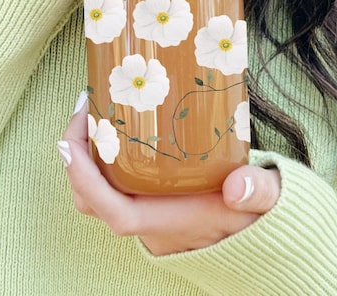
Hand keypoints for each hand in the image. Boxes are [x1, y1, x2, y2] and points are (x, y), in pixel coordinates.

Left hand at [59, 97, 280, 255]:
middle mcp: (148, 221)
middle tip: (85, 106)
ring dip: (87, 153)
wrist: (256, 231)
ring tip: (97, 109)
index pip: (113, 211)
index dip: (85, 179)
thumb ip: (259, 191)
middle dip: (77, 155)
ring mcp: (145, 212)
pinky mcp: (148, 201)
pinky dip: (103, 156)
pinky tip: (118, 124)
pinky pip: (112, 182)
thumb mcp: (264, 199)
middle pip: (92, 198)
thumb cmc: (255, 217)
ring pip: (98, 190)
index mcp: (168, 222)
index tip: (71, 140)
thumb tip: (239, 186)